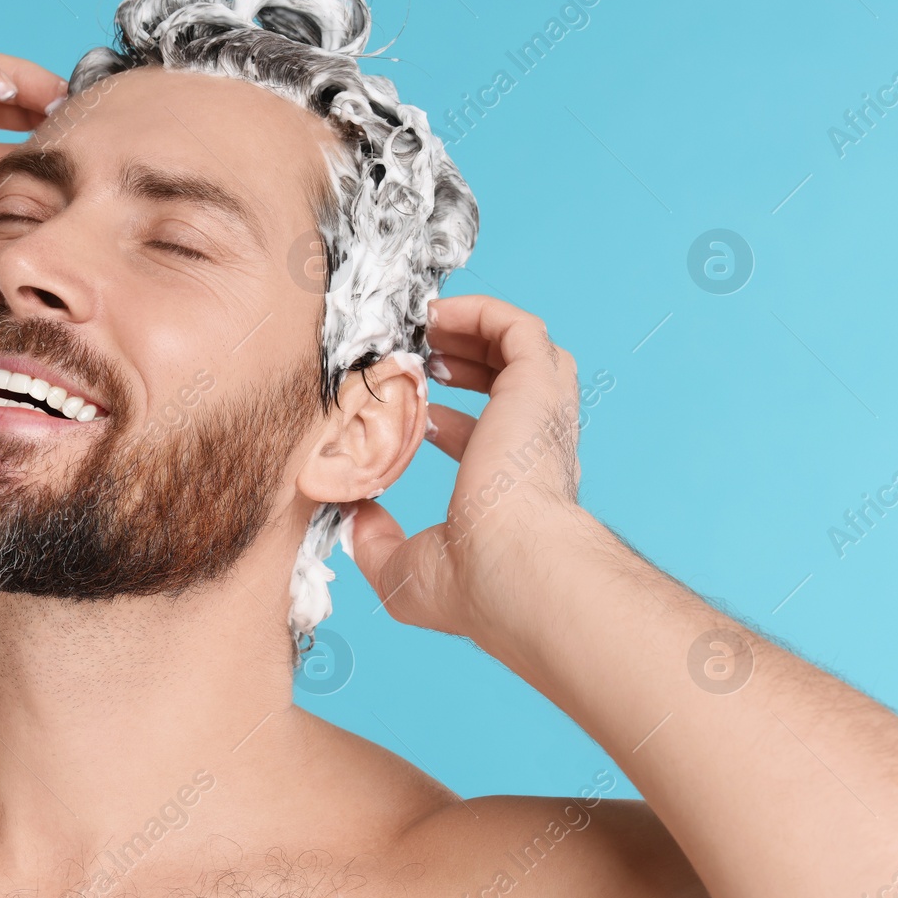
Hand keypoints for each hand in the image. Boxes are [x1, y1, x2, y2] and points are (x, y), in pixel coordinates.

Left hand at [347, 294, 592, 649]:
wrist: (517, 571)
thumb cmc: (476, 585)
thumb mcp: (405, 573)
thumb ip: (375, 544)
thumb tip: (354, 517)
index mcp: (517, 491)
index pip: (492, 442)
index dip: (450, 422)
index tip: (414, 415)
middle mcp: (538, 448)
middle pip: (512, 383)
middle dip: (464, 363)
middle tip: (418, 355)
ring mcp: (543, 414)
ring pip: (524, 348)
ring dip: (474, 331)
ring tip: (427, 325)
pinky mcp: (539, 384)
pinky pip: (519, 327)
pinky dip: (481, 312)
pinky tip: (438, 315)